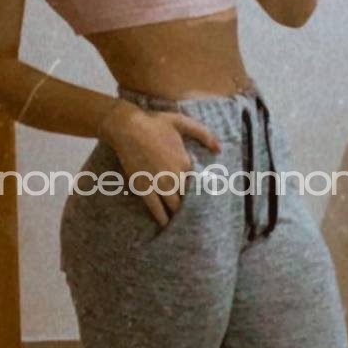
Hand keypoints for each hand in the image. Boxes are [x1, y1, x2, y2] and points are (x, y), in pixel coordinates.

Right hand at [97, 99, 221, 228]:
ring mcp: (159, 184)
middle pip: (188, 198)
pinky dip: (162, 218)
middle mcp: (175, 176)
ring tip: (184, 224)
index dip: (202, 193)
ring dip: (179, 215)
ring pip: (174, 206)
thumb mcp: (183, 123)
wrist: (128, 127)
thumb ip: (204, 134)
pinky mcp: (143, 188)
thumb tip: (219, 149)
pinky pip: (155, 208)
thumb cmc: (155, 122)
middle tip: (198, 218)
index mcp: (186, 162)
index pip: (199, 184)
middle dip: (193, 208)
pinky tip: (166, 224)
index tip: (206, 200)